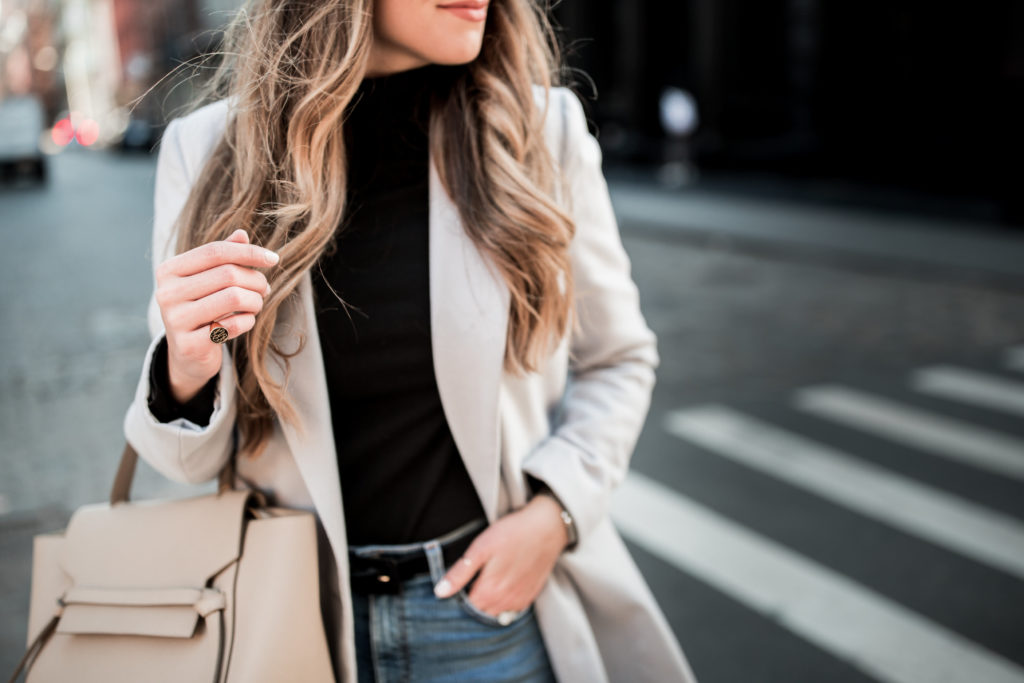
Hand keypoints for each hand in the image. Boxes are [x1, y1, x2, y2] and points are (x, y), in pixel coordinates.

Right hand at [154, 228, 278, 402]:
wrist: (188, 355)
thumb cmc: (204, 308)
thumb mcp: (209, 280)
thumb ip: (224, 256)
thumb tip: (242, 233)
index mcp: (169, 270)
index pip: (216, 251)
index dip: (249, 252)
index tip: (274, 259)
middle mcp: (166, 293)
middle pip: (228, 274)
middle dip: (256, 280)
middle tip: (265, 289)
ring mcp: (175, 320)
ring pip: (235, 297)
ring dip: (256, 301)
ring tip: (256, 305)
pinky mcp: (189, 345)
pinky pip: (233, 325)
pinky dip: (248, 321)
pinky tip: (245, 322)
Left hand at [433, 494, 568, 615]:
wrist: (548, 527)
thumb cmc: (512, 533)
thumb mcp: (481, 548)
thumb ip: (460, 573)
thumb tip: (440, 593)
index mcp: (489, 590)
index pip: (465, 608)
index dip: (458, 596)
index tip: (459, 582)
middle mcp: (505, 601)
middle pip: (480, 612)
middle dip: (473, 601)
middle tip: (472, 578)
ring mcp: (519, 600)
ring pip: (495, 612)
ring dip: (488, 603)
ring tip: (487, 580)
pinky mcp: (530, 596)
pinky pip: (511, 609)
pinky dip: (504, 602)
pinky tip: (503, 584)